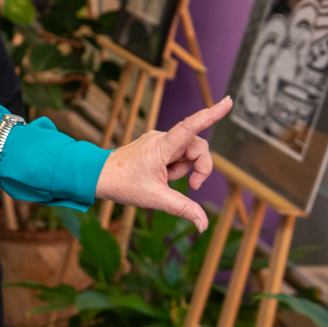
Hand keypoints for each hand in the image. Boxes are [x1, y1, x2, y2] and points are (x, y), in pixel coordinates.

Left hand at [93, 96, 232, 233]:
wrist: (98, 176)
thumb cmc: (123, 184)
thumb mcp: (155, 198)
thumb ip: (183, 209)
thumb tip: (203, 224)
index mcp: (162, 146)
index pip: (191, 127)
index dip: (211, 114)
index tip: (228, 101)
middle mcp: (162, 138)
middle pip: (198, 147)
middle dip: (200, 167)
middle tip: (192, 187)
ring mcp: (159, 141)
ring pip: (188, 153)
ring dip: (184, 169)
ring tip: (164, 179)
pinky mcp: (157, 146)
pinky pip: (177, 155)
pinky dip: (175, 168)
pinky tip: (161, 175)